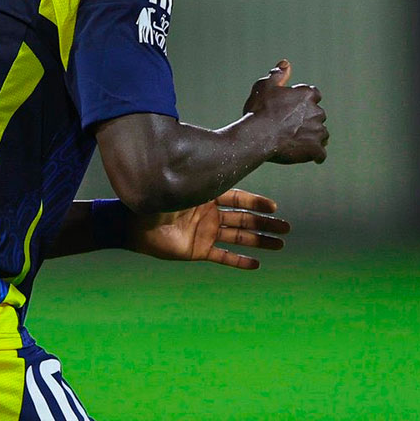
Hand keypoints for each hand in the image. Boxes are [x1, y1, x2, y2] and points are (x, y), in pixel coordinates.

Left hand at [129, 189, 290, 270]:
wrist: (133, 226)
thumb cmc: (154, 202)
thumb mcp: (179, 189)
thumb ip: (197, 180)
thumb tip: (212, 156)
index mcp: (207, 197)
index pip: (238, 198)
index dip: (257, 203)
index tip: (274, 207)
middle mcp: (209, 215)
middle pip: (244, 219)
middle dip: (266, 223)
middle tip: (287, 228)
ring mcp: (205, 233)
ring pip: (239, 238)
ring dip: (259, 241)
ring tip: (280, 245)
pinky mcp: (198, 251)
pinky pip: (223, 257)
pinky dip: (239, 261)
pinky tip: (256, 264)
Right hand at [242, 60, 328, 163]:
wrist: (258, 136)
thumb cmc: (259, 110)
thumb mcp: (264, 86)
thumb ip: (278, 75)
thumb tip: (286, 63)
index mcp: (307, 94)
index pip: (314, 95)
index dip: (304, 101)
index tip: (293, 108)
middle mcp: (317, 111)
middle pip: (318, 115)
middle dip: (309, 120)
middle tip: (292, 127)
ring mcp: (317, 131)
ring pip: (322, 134)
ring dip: (314, 137)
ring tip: (299, 142)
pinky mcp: (315, 149)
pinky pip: (321, 154)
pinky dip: (316, 155)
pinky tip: (311, 157)